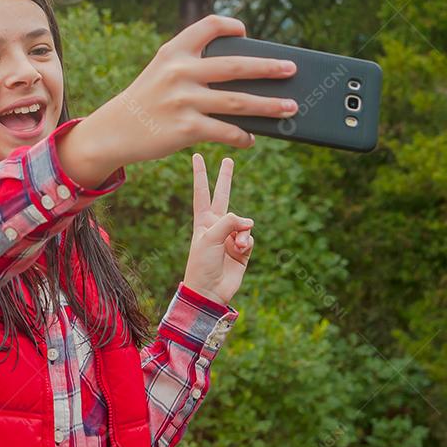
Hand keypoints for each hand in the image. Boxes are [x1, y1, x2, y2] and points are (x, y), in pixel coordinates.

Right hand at [57, 15, 299, 186]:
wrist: (115, 130)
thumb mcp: (162, 72)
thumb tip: (246, 81)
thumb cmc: (148, 101)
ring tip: (290, 107)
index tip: (246, 31)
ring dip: (269, 105)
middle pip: (235, 66)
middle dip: (268, 68)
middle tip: (291, 69)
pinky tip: (252, 139)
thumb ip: (194, 67)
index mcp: (174, 51)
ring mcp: (183, 100)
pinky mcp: (186, 128)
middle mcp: (179, 71)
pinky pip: (225, 131)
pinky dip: (242, 136)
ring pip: (238, 102)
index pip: (208, 26)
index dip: (230, 26)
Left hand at [182, 154, 254, 306]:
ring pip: (244, 223)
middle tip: (228, 159)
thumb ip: (229, 221)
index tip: (196, 156)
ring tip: (235, 246)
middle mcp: (217, 225)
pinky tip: (240, 251)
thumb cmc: (202, 264)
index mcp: (203, 221)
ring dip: (242, 232)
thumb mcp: (209, 238)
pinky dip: (246, 243)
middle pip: (223, 196)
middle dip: (226, 178)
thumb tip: (248, 222)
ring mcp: (230, 236)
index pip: (202, 192)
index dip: (200, 174)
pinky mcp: (242, 249)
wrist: (209, 290)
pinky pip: (249, 238)